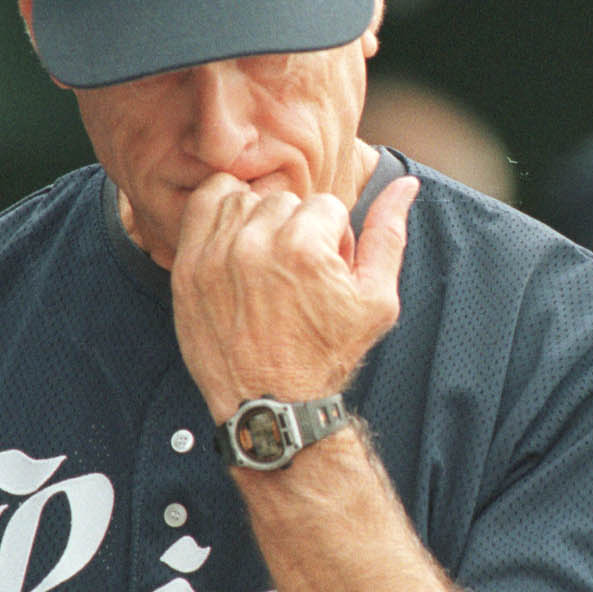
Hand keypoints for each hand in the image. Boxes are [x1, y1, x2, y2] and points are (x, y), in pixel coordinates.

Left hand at [170, 173, 419, 422]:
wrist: (270, 407)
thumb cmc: (326, 356)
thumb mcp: (376, 301)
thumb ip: (388, 235)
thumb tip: (405, 184)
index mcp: (305, 249)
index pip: (328, 206)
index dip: (334, 239)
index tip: (326, 274)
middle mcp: (256, 245)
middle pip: (286, 201)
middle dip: (298, 230)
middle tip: (298, 273)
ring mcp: (216, 254)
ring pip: (246, 199)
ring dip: (260, 221)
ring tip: (267, 262)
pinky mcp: (187, 266)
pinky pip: (205, 204)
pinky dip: (222, 214)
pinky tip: (236, 243)